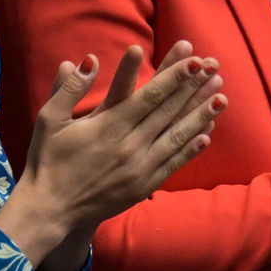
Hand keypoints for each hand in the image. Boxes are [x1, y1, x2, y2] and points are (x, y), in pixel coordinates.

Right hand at [0, 44, 225, 266]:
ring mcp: (139, 167)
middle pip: (169, 111)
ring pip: (177, 135)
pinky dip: (191, 148)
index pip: (149, 95)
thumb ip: (69, 88)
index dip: (174, 76)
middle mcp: (129, 145)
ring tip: (222, 96)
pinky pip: (173, 162)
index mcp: (108, 126)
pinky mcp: (143, 185)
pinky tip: (208, 134)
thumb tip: (89, 59)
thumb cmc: (48, 161)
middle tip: (214, 67)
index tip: (194, 59)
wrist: (50, 210)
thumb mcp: (49, 120)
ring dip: (201, 114)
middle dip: (194, 87)